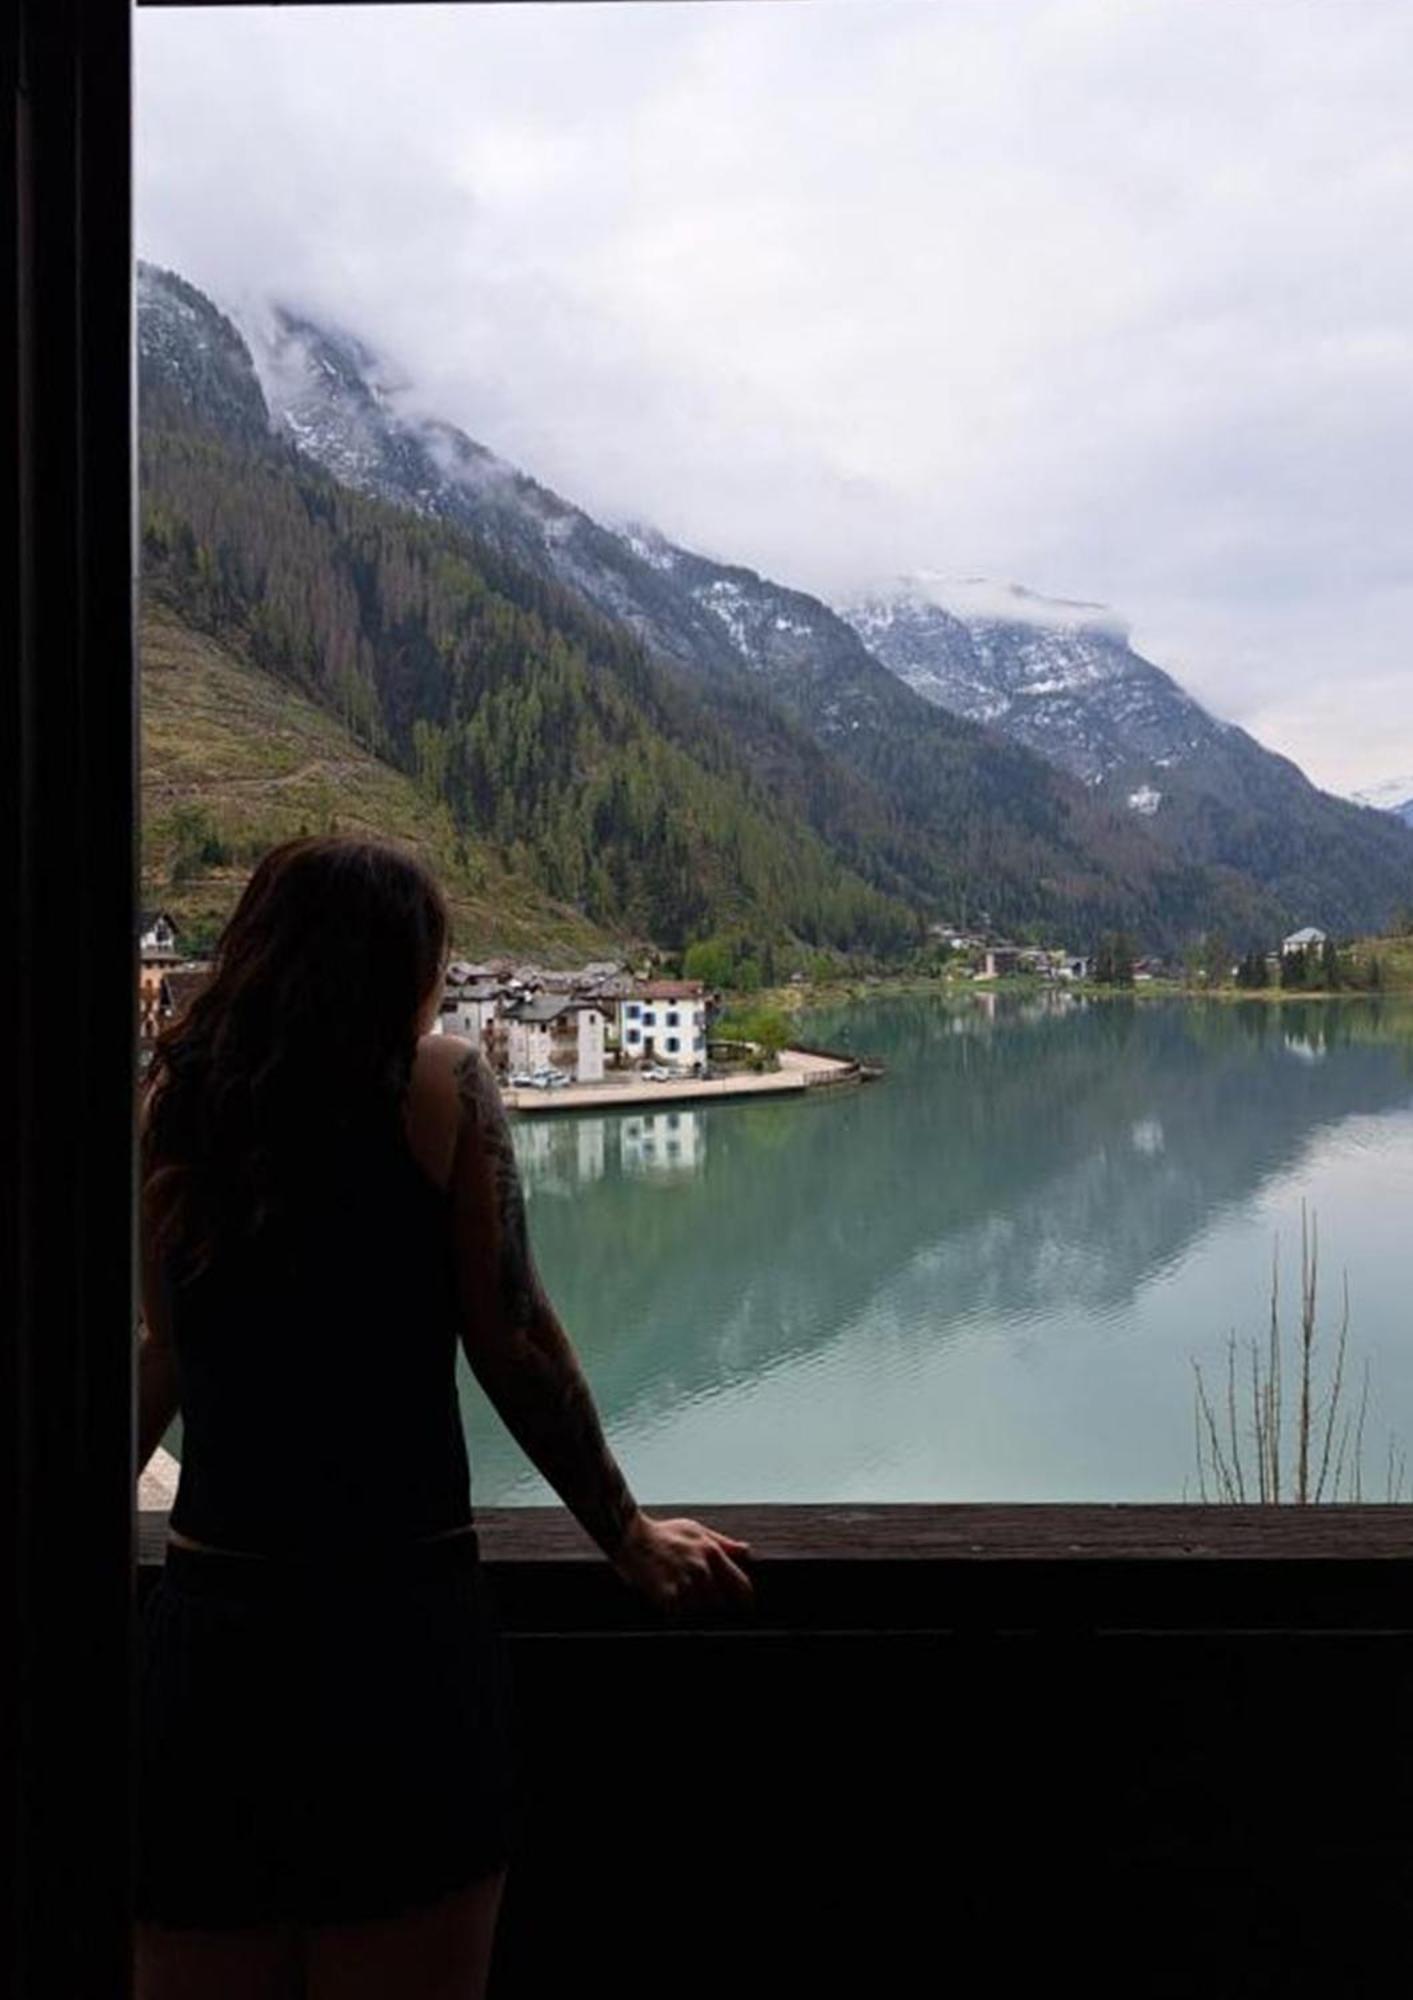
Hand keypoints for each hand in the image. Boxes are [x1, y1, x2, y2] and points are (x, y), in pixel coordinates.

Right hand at [611, 1512, 754, 1619]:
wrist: (630, 1537)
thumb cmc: (664, 1534)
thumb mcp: (696, 1530)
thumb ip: (724, 1543)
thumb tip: (748, 1552)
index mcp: (712, 1552)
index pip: (741, 1586)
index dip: (744, 1600)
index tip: (744, 1608)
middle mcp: (702, 1569)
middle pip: (719, 1603)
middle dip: (711, 1602)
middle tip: (695, 1595)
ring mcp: (685, 1583)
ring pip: (700, 1611)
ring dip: (691, 1608)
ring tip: (677, 1593)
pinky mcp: (668, 1596)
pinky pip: (680, 1616)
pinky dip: (675, 1613)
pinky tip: (667, 1601)